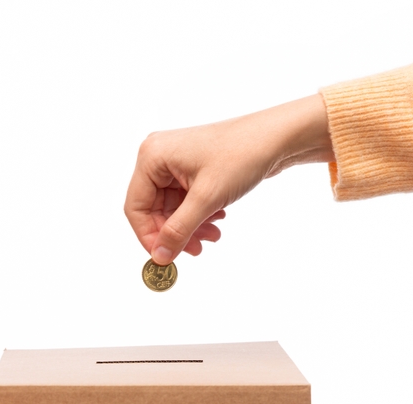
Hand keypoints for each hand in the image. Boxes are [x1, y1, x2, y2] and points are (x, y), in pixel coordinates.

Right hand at [124, 94, 333, 265]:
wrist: (276, 137)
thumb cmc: (241, 155)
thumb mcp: (206, 199)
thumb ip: (179, 230)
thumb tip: (160, 257)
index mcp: (152, 157)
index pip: (136, 207)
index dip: (148, 236)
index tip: (165, 257)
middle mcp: (159, 157)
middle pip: (154, 209)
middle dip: (175, 232)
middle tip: (195, 250)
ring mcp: (176, 163)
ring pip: (172, 208)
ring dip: (190, 227)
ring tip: (213, 236)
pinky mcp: (192, 169)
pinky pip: (185, 201)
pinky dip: (199, 215)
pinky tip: (218, 220)